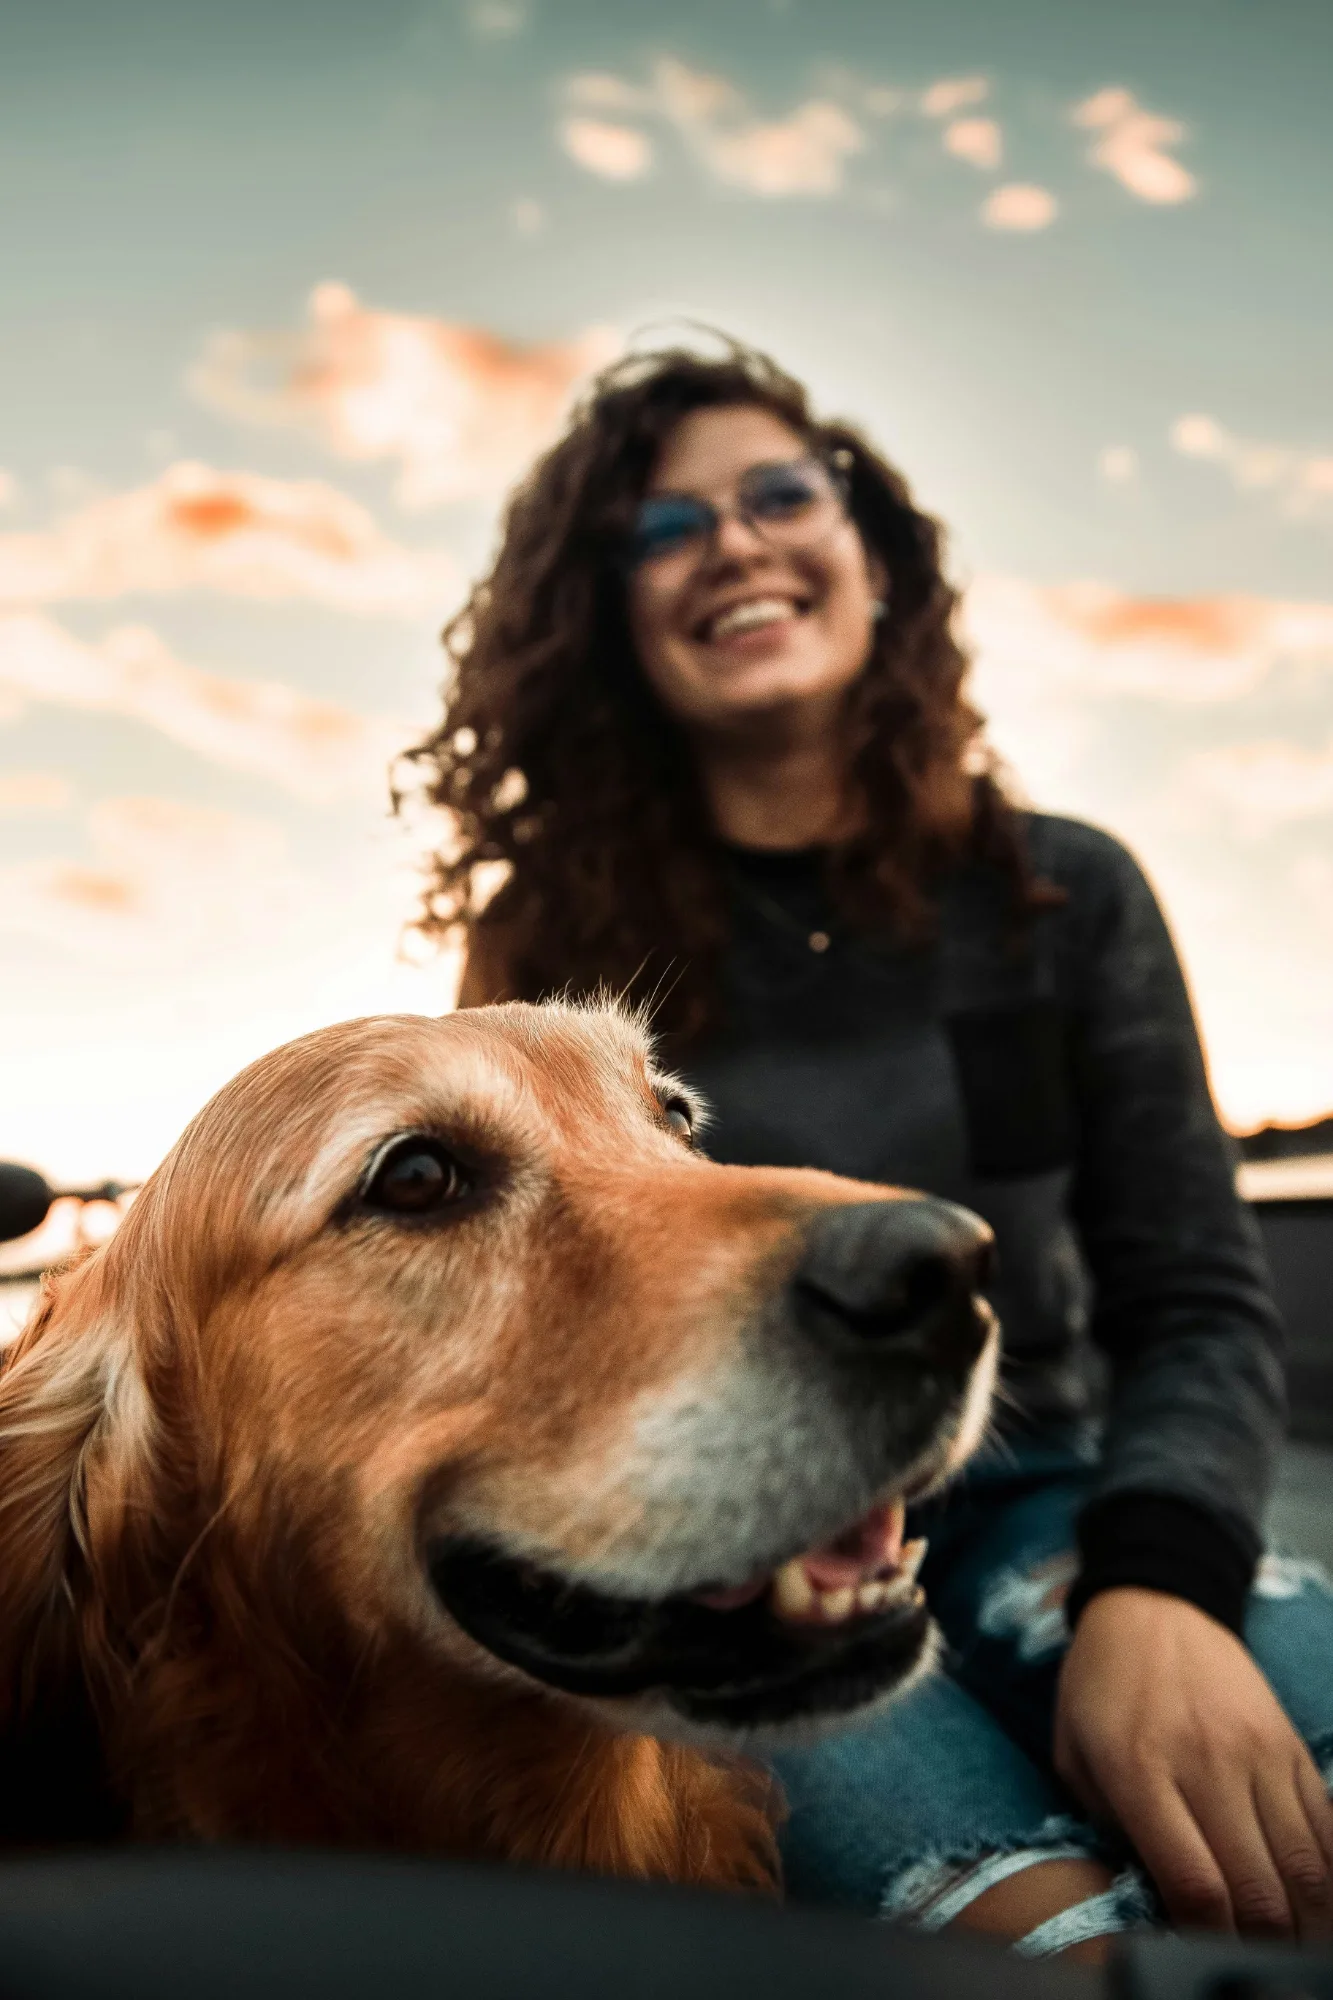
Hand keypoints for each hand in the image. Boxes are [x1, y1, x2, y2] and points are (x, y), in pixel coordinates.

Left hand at [1055, 1587, 1332, 1939]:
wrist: (1154, 1606)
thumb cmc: (1100, 1687)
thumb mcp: (1075, 1755)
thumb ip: (1107, 1828)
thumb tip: (1156, 1898)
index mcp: (1139, 1770)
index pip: (1195, 1884)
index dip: (1207, 1940)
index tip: (1201, 1952)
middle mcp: (1205, 1762)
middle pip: (1260, 1891)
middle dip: (1260, 1944)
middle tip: (1248, 1956)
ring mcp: (1257, 1752)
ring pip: (1306, 1868)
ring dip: (1303, 1921)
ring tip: (1286, 1941)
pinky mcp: (1289, 1744)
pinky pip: (1325, 1827)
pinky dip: (1325, 1874)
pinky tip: (1313, 1898)